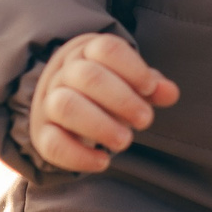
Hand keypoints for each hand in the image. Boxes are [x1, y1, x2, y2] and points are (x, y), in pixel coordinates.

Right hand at [27, 34, 178, 172]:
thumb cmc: (106, 91)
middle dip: (122, 100)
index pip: (107, 49)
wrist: (60, 104)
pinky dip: (79, 156)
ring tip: (125, 141)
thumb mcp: (129, 82)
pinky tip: (104, 161)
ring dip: (100, 126)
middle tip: (145, 120)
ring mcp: (48, 102)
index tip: (149, 88)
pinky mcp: (41, 134)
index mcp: (87, 52)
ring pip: (66, 106)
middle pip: (87, 76)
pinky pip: (53, 143)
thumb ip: (150, 86)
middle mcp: (64, 73)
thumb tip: (170, 92)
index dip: (133, 68)